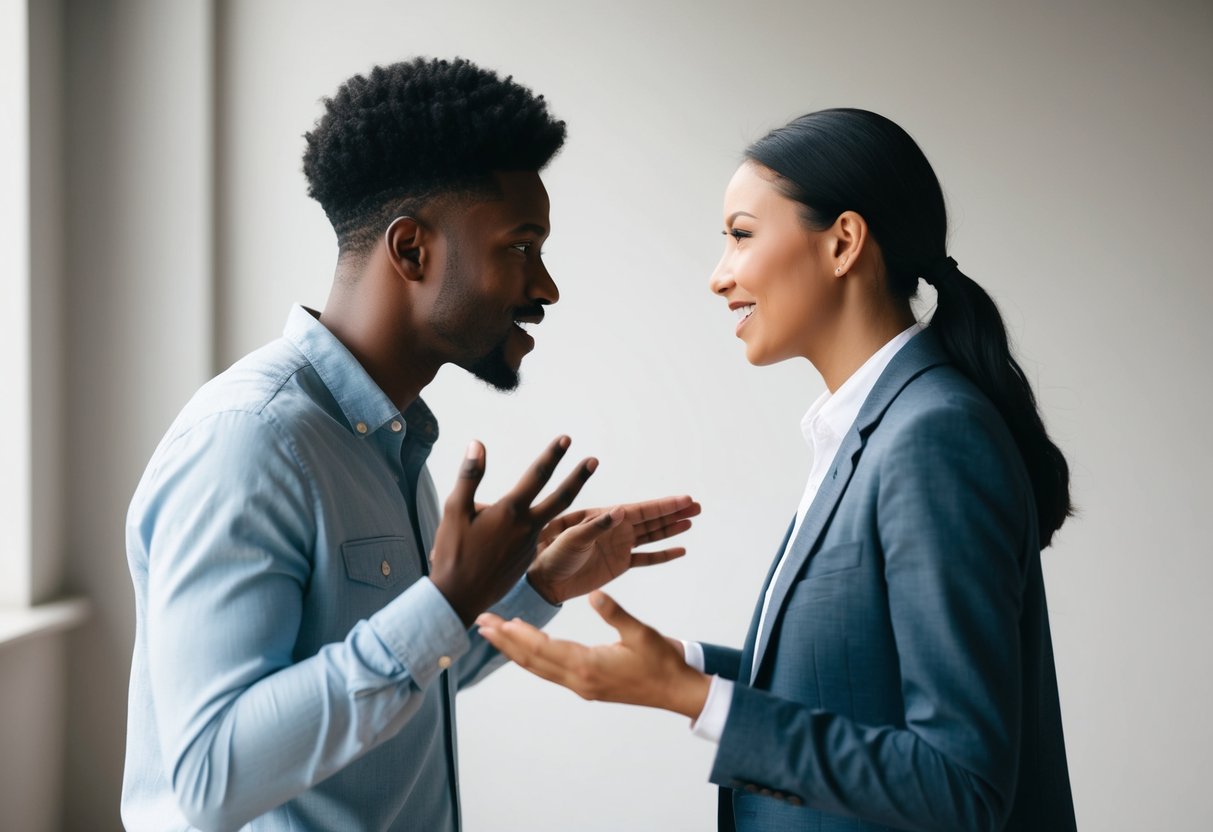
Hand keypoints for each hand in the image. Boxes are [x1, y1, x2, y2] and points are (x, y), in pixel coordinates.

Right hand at [430, 436, 596, 626]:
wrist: (459, 598)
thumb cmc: (453, 553)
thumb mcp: (454, 510)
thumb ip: (470, 476)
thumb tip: (478, 444)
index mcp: (511, 512)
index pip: (537, 476)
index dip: (552, 455)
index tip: (566, 439)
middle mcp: (527, 528)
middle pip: (561, 498)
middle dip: (578, 477)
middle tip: (594, 461)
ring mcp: (530, 546)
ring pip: (542, 517)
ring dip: (551, 503)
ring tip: (529, 504)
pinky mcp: (527, 560)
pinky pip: (528, 536)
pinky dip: (521, 529)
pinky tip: (493, 539)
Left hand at [476, 591, 710, 718]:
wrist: (676, 691)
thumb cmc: (661, 661)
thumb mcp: (641, 633)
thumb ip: (615, 613)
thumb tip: (593, 594)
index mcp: (589, 666)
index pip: (543, 648)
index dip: (518, 634)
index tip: (497, 621)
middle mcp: (578, 679)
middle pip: (532, 660)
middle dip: (505, 642)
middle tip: (481, 624)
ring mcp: (581, 686)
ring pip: (538, 667)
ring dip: (514, 651)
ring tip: (493, 635)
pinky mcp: (586, 686)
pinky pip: (550, 671)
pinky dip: (532, 658)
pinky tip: (524, 648)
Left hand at [527, 496, 701, 604]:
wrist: (543, 580)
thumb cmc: (551, 554)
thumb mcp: (571, 538)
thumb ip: (596, 526)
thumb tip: (621, 510)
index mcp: (605, 518)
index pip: (641, 510)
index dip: (664, 505)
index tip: (685, 499)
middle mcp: (615, 529)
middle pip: (651, 519)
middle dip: (674, 513)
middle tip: (697, 506)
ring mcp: (619, 547)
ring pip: (652, 536)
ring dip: (672, 529)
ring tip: (692, 521)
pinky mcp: (619, 565)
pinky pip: (646, 559)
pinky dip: (663, 554)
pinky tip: (680, 549)